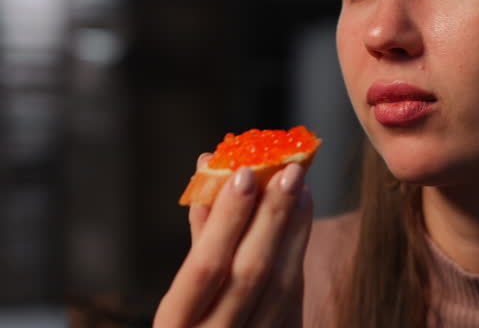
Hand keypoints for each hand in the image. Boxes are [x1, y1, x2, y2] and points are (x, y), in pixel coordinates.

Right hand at [154, 154, 313, 327]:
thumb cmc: (195, 322)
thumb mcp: (184, 288)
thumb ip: (201, 235)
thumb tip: (210, 167)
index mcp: (176, 324)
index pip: (204, 268)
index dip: (226, 220)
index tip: (244, 173)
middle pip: (250, 273)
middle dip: (271, 216)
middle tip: (289, 169)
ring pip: (280, 285)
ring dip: (293, 229)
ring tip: (299, 185)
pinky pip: (294, 296)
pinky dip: (299, 250)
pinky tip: (302, 215)